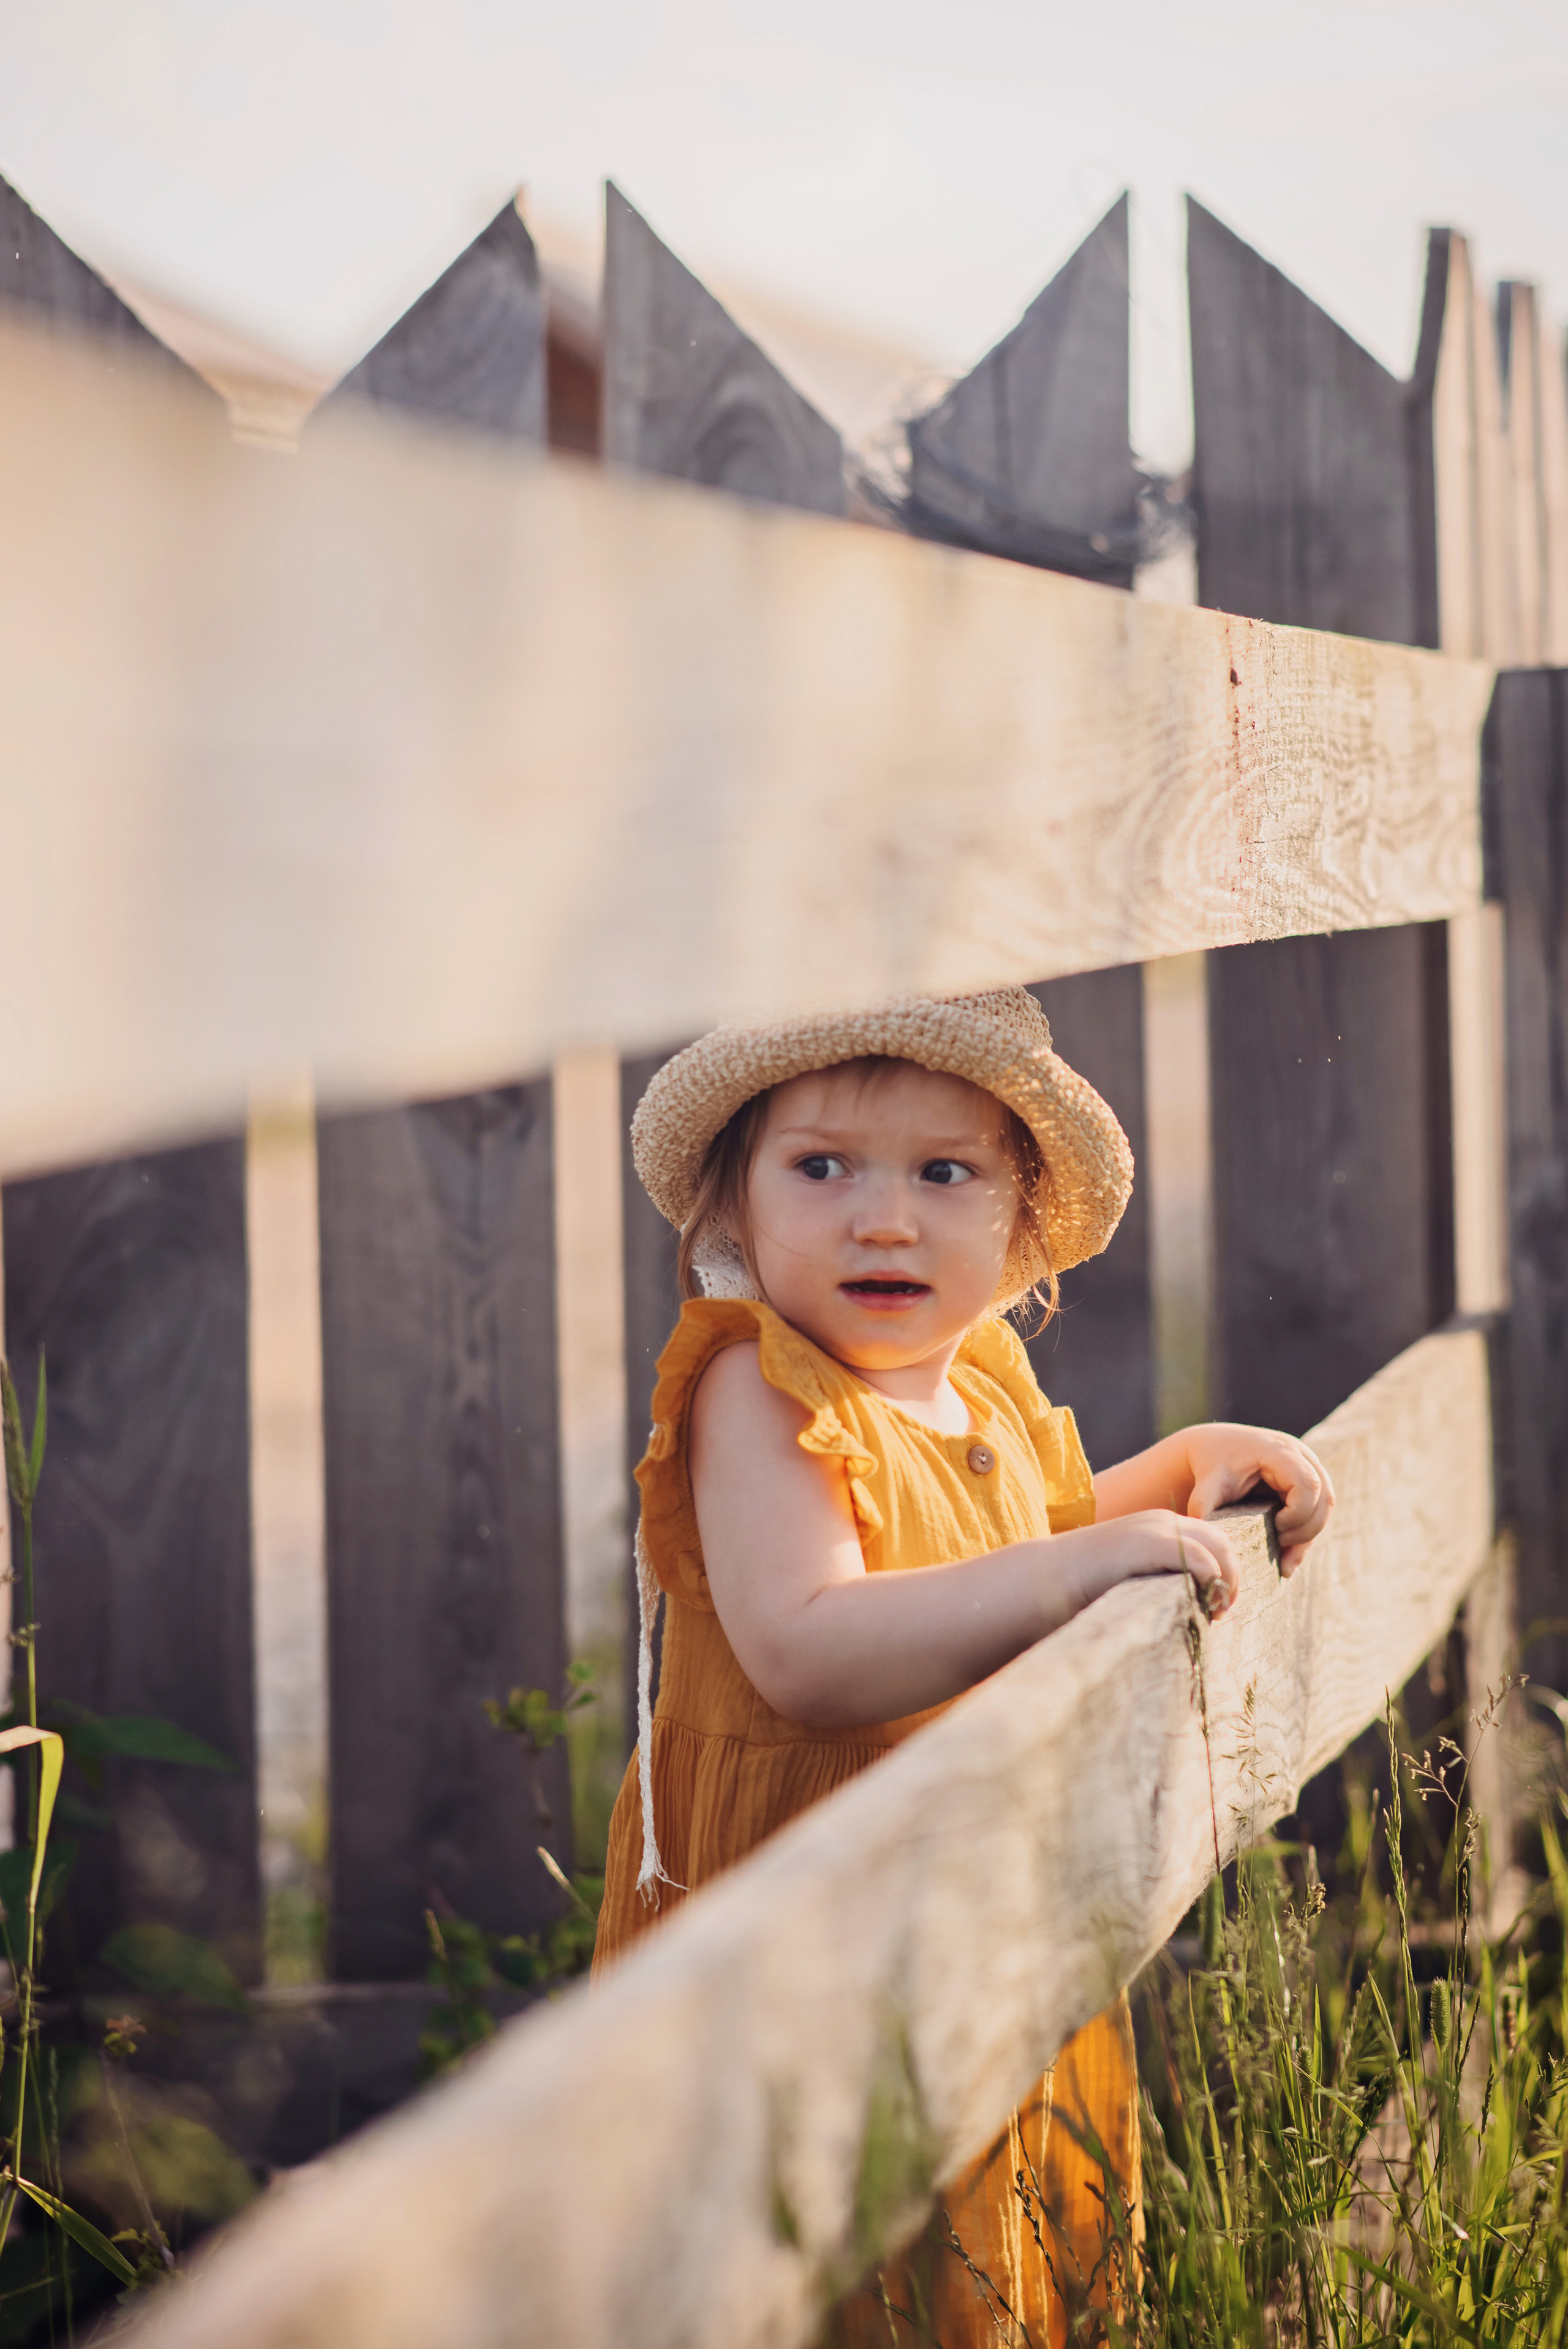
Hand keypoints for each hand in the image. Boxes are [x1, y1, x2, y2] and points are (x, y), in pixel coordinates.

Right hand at [1055, 1509, 1241, 1620]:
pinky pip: (1202, 1559)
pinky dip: (1213, 1582)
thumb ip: (1160, 1578)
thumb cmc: (1083, 1584)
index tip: (1216, 1602)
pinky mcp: (1152, 1544)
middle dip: (1233, 1576)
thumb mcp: (1131, 1574)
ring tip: (1217, 1611)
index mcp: (1158, 1525)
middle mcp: (1163, 1520)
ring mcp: (1158, 1529)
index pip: (1211, 1539)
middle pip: (1223, 1542)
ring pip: (1220, 1549)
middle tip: (1223, 1609)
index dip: (1223, 1570)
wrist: (1048, 1575)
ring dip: (1228, 1581)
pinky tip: (1206, 1606)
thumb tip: (1189, 1605)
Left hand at [1183, 1423, 1334, 1576]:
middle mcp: (1299, 1454)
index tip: (1274, 1528)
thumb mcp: (1207, 1483)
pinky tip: (1288, 1558)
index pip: (1308, 1485)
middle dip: (1306, 1530)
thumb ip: (1203, 1505)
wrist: (1214, 1447)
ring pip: (1326, 1505)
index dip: (1298, 1514)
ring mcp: (1308, 1464)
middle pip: (1324, 1497)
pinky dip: (1306, 1533)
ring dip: (1309, 1535)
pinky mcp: (1308, 1478)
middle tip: (1279, 1548)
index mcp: (1278, 1450)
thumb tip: (1202, 1537)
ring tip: (1285, 1563)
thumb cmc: (1211, 1465)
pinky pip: (1319, 1508)